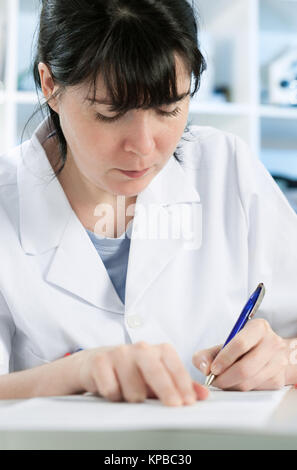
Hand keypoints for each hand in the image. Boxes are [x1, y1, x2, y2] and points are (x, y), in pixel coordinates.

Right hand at [77, 342, 208, 405]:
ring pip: (133, 386)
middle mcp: (139, 348)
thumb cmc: (130, 370)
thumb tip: (203, 395)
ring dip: (134, 397)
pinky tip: (114, 390)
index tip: (188, 401)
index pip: (174, 365)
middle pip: (156, 370)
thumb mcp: (156, 377)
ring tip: (131, 395)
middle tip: (174, 405)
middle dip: (166, 390)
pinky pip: (111, 388)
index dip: (183, 384)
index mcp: (157, 350)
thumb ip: (179, 385)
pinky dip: (114, 395)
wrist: (95, 362)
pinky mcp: (100, 362)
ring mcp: (119, 353)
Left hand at [192, 319, 288, 390]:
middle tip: (214, 380)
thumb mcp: (224, 344)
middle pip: (245, 368)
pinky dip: (240, 389)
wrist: (267, 352)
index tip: (213, 369)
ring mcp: (279, 362)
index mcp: (259, 327)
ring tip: (222, 381)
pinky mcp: (279, 379)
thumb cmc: (242, 347)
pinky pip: (255, 390)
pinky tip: (235, 382)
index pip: (240, 344)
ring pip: (249, 382)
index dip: (224, 359)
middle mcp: (273, 343)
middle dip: (225, 378)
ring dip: (231, 385)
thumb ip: (206, 354)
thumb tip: (204, 368)